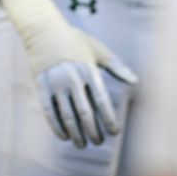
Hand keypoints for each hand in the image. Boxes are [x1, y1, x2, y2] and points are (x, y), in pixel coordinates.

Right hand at [0, 0, 136, 148]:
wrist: (43, 30)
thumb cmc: (75, 41)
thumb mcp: (97, 50)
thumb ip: (116, 66)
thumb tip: (135, 81)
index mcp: (88, 69)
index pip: (102, 101)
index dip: (109, 119)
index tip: (114, 132)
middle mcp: (72, 77)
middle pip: (85, 113)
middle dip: (93, 132)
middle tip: (99, 142)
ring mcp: (55, 82)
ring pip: (67, 116)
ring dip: (76, 134)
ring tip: (82, 144)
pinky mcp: (41, 86)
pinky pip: (49, 112)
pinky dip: (57, 127)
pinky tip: (64, 137)